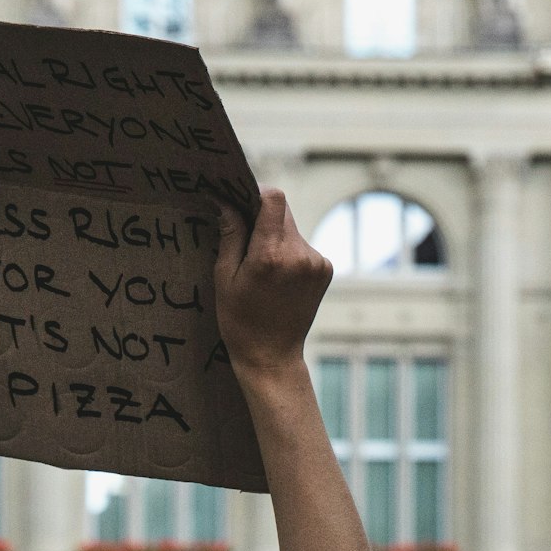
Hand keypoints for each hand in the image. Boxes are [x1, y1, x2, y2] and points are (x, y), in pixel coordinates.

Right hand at [214, 188, 331, 378]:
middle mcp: (298, 255)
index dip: (258, 194)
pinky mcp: (325, 270)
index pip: (273, 198)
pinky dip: (290, 253)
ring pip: (292, 230)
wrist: (272, 357)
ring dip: (276, 238)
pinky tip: (279, 279)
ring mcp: (316, 262)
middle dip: (263, 219)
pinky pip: (303, 247)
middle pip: (282, 212)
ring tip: (263, 269)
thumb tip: (227, 202)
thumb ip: (230, 236)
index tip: (243, 203)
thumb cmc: (240, 323)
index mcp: (270, 255)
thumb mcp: (225, 279)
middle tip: (246, 240)